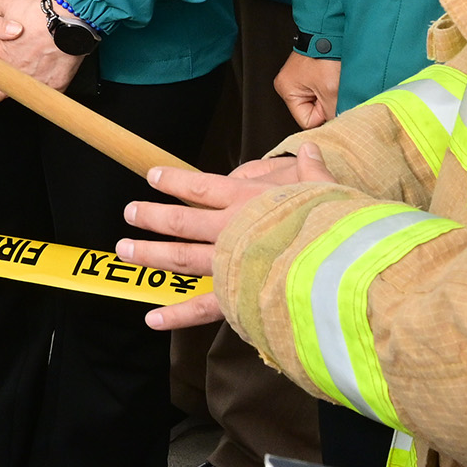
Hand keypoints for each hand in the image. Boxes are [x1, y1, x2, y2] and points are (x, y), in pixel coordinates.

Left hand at [0, 0, 84, 90]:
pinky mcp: (53, 88)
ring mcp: (34, 84)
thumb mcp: (7, 3)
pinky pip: (39, 92)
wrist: (72, 19)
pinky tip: (36, 71)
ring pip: (14, 93)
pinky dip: (36, 84)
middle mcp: (13, 76)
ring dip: (8, 84)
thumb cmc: (40, 13)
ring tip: (12, 69)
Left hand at [117, 149, 335, 329]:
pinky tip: (151, 318)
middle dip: (152, 217)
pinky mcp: (237, 297)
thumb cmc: (337, 223)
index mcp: (249, 200)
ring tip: (124, 250)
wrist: (342, 262)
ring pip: (182, 258)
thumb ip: (312, 170)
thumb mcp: (325, 188)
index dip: (175, 182)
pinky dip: (176, 315)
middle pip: (181, 221)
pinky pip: (202, 308)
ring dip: (151, 254)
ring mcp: (229, 264)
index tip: (154, 177)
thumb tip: (312, 148)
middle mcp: (231, 229)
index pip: (202, 186)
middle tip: (129, 213)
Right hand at [274, 51, 340, 129]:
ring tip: (335, 81)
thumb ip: (332, 114)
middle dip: (327, 105)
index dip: (323, 116)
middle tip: (335, 91)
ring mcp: (299, 78)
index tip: (332, 104)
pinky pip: (322, 90)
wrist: (333, 31)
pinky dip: (331, 87)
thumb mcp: (331, 91)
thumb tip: (338, 127)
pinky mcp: (310, 72)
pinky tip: (335, 77)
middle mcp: (289, 84)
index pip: (307, 122)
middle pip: (313, 112)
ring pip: (319, 101)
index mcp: (286, 90)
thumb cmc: (327, 54)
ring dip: (331, 95)